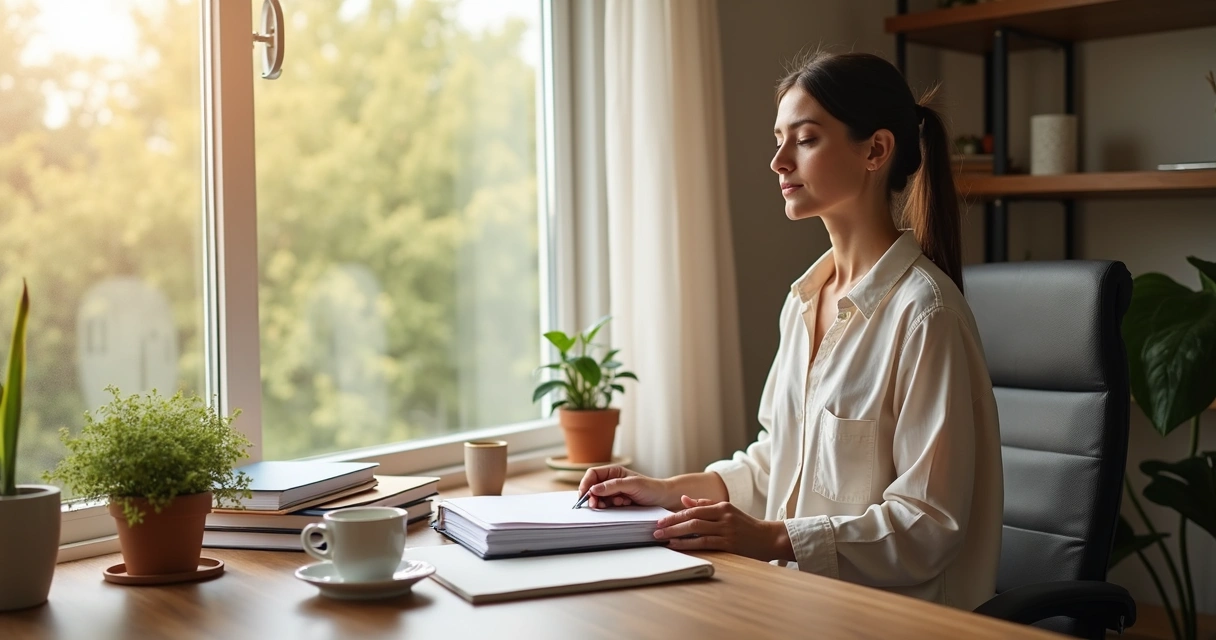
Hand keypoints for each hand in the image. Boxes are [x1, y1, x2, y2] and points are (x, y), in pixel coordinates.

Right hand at [578, 466, 671, 509]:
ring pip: (599, 499)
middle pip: (593, 488)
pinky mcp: (618, 504)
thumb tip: (593, 489)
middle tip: (596, 505)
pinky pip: (607, 506)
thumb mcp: (632, 484)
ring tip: (619, 503)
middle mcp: (611, 481)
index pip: (592, 474)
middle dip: (593, 496)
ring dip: (605, 503)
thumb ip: (613, 485)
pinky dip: (612, 508)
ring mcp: (614, 493)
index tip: (584, 494)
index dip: (586, 483)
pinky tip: (624, 505)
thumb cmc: (651, 488)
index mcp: (613, 472)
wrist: (664, 499)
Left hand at [654, 496, 794, 561]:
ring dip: (677, 534)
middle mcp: (724, 516)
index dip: (675, 515)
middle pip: (692, 518)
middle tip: (656, 530)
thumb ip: (705, 504)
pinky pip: (705, 544)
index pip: (694, 509)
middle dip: (672, 524)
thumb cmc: (745, 525)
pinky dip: (689, 545)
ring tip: (662, 538)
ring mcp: (727, 530)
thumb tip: (683, 500)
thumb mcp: (727, 510)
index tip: (660, 520)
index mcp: (722, 506)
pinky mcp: (730, 544)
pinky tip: (677, 546)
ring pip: (697, 531)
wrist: (769, 538)